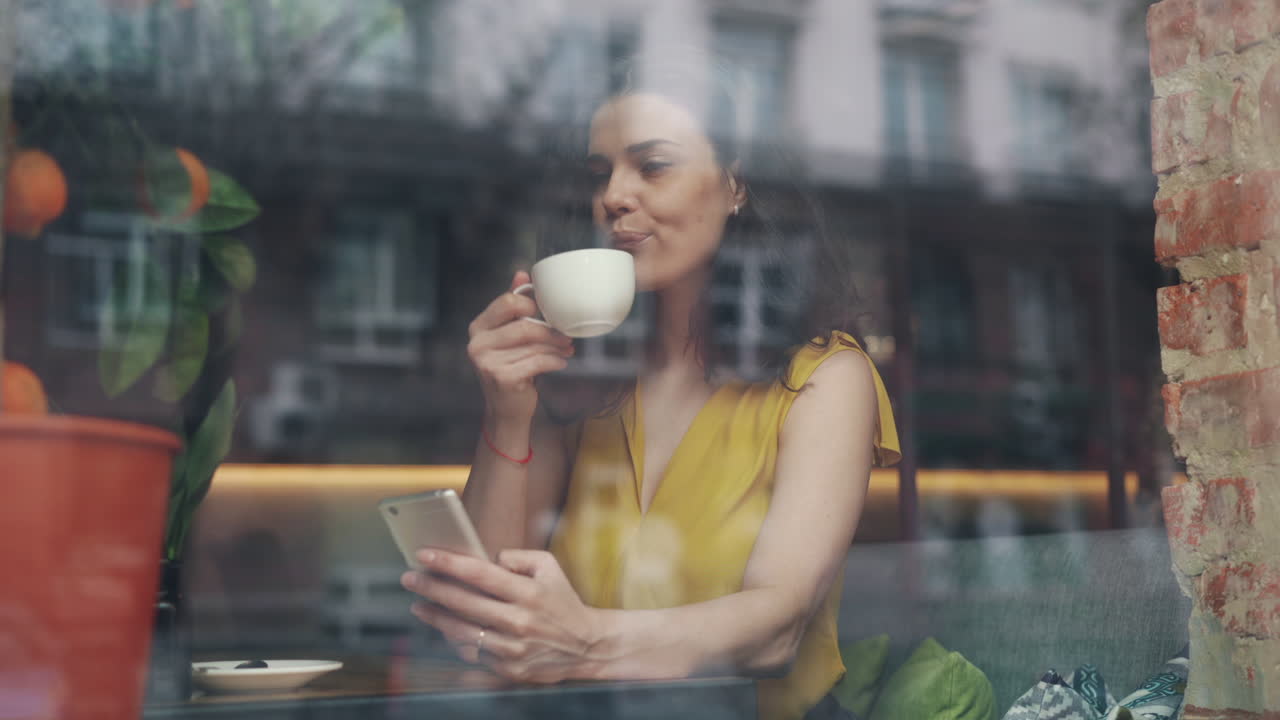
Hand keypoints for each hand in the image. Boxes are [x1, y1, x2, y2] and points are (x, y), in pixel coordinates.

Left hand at [401, 549, 605, 682]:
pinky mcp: (508, 669)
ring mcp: (512, 649)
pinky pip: (473, 653)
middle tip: (410, 578)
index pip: (480, 574)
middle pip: (463, 603)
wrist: (585, 646)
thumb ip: (518, 557)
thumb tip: (488, 558)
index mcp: (528, 593)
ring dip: (435, 617)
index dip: (448, 563)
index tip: (424, 555)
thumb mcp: (549, 567)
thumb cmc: (562, 601)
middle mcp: (519, 621)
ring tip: (419, 605)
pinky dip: (455, 641)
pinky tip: (445, 628)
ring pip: (461, 631)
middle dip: (431, 588)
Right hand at [467, 271, 574, 425]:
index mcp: (479, 327)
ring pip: (534, 344)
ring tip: (566, 349)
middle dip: (550, 330)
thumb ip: (514, 306)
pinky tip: (561, 363)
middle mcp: (477, 343)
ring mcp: (487, 362)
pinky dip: (554, 361)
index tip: (547, 313)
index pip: (507, 302)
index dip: (532, 304)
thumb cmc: (511, 367)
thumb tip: (522, 273)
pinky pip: (537, 361)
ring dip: (556, 346)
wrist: (506, 409)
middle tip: (566, 335)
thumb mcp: (510, 336)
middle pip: (524, 325)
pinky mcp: (501, 377)